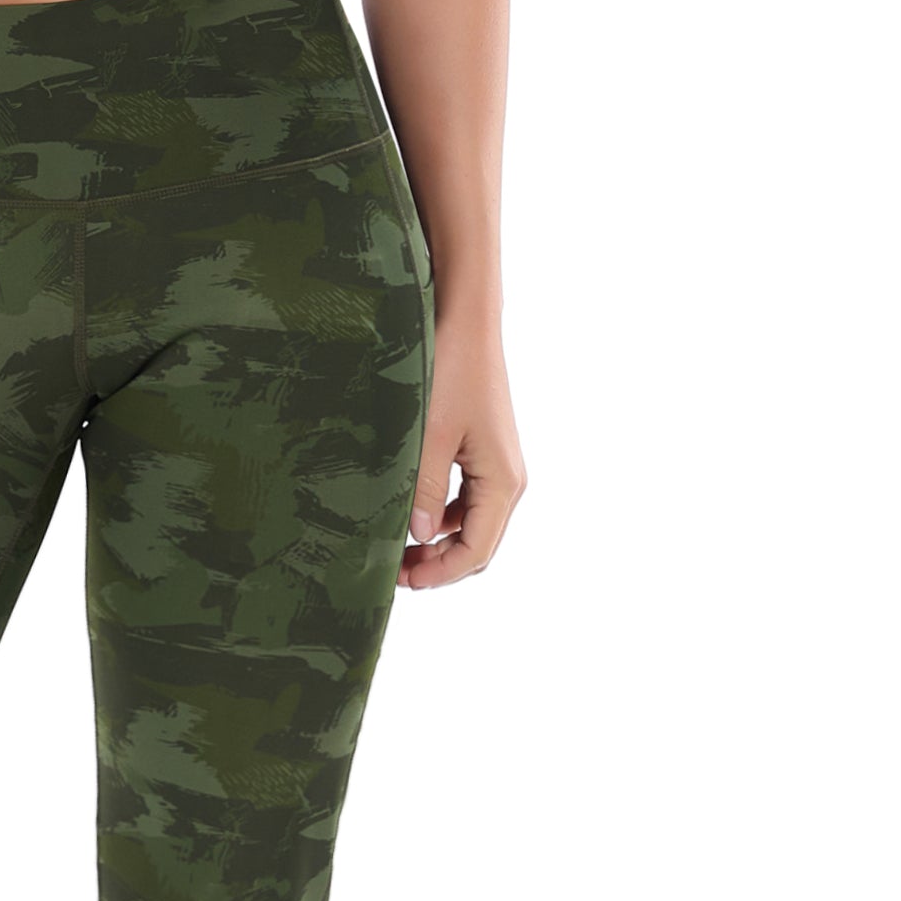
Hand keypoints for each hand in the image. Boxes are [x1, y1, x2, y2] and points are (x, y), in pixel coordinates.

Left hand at [402, 328, 525, 589]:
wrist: (465, 318)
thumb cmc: (449, 368)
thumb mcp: (429, 433)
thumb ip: (424, 487)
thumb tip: (417, 535)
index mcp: (502, 481)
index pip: (476, 551)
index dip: (440, 574)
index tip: (401, 582)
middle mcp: (508, 478)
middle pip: (478, 543)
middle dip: (439, 564)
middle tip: (392, 571)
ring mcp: (498, 464)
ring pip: (472, 523)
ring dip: (438, 541)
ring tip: (395, 547)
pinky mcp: (484, 450)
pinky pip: (466, 498)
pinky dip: (441, 515)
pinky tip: (409, 511)